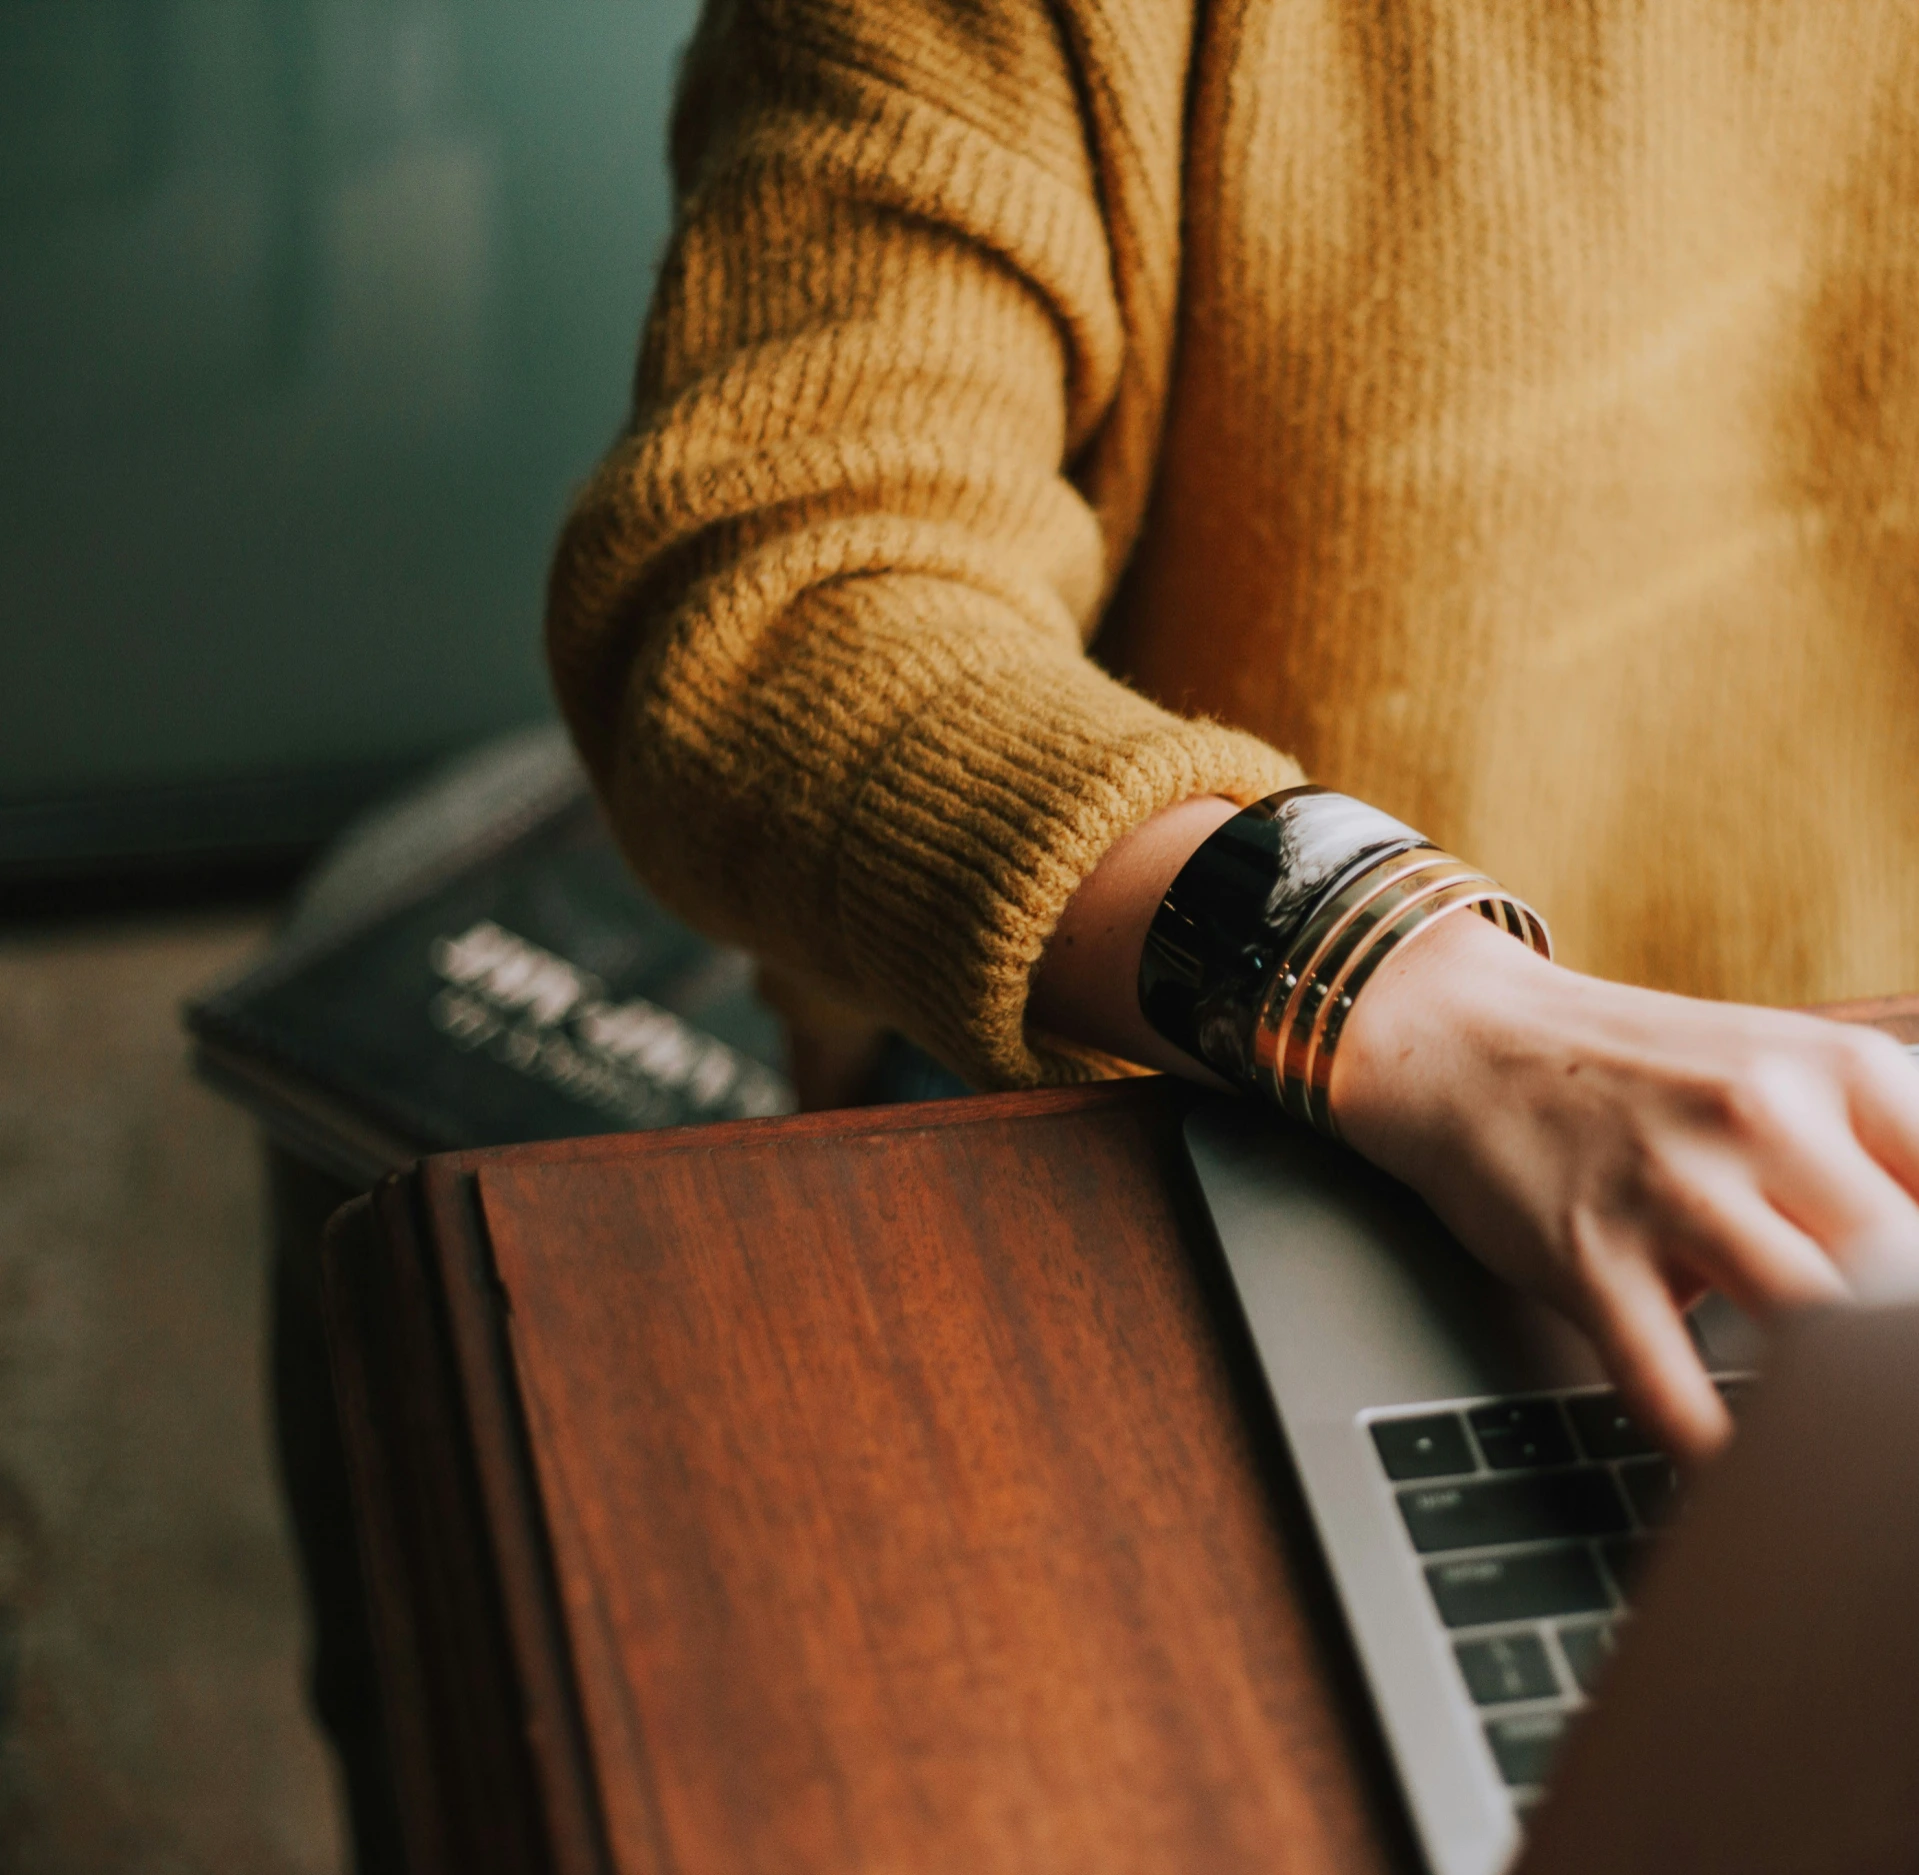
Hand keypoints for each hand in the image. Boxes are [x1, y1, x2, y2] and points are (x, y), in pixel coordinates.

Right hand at [1332, 914, 1918, 1461]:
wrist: (1466, 1043)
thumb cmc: (1634, 1075)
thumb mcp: (1782, 1074)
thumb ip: (1881, 1165)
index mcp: (1840, 1069)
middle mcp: (1762, 1117)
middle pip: (1908, 1278)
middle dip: (1904, 1360)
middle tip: (1901, 1416)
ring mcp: (1669, 1186)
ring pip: (1816, 1331)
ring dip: (1843, 1412)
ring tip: (1849, 1451)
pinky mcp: (1586, 1252)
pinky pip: (1670, 1384)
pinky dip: (1714, 1449)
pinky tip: (1737, 1469)